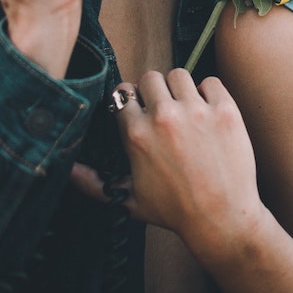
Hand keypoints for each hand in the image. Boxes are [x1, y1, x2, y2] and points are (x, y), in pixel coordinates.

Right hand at [108, 69, 265, 262]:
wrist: (221, 217)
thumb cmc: (175, 212)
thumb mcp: (128, 200)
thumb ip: (94, 184)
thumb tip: (69, 170)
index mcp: (136, 134)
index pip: (122, 93)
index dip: (130, 101)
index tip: (139, 110)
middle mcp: (163, 116)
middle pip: (150, 77)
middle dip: (155, 91)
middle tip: (165, 110)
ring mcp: (195, 110)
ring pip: (179, 74)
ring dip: (181, 89)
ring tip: (187, 110)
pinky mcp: (224, 109)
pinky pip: (210, 81)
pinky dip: (210, 92)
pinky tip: (209, 112)